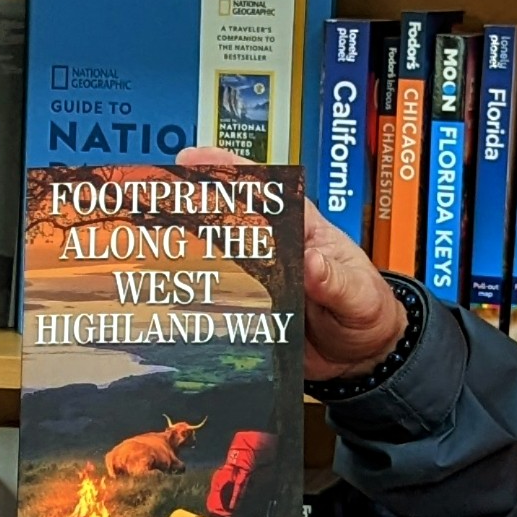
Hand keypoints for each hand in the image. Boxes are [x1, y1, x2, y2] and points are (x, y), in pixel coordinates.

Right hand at [175, 146, 403, 387]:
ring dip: (185, 244)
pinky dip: (193, 291)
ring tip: (147, 233)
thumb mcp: (361, 296)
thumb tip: (310, 262)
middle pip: (228, 216)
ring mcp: (261, 278)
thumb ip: (336, 281)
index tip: (195, 159)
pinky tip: (165, 288)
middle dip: (191, 199)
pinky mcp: (252, 309)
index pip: (265, 190)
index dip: (228, 169)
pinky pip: (219, 297)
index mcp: (304, 230)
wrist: (365, 358)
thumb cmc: (369, 313)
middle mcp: (277, 250)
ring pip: (217, 255)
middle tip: (152, 190)